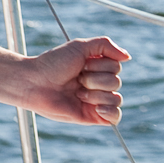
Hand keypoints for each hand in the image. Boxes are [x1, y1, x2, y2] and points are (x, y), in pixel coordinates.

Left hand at [13, 36, 128, 126]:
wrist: (35, 83)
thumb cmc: (54, 63)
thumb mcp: (79, 46)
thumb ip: (105, 45)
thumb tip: (128, 57)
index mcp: (97, 67)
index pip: (116, 66)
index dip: (99, 64)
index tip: (81, 63)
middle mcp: (99, 83)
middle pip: (116, 81)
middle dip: (94, 79)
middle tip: (76, 78)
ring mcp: (97, 100)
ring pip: (116, 98)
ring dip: (95, 93)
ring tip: (77, 92)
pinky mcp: (93, 116)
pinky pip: (116, 117)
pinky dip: (110, 111)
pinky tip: (96, 107)